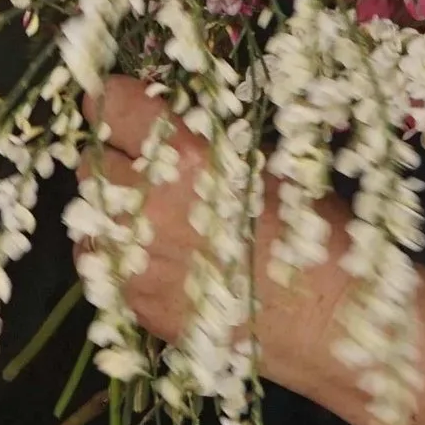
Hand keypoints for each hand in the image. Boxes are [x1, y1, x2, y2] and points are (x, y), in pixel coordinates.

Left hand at [84, 73, 424, 424]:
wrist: (332, 322)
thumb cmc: (313, 232)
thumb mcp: (262, 163)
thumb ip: (203, 143)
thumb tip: (168, 123)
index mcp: (181, 157)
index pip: (110, 106)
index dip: (115, 103)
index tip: (124, 107)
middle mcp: (146, 207)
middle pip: (93, 169)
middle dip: (117, 164)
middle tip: (147, 169)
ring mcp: (136, 264)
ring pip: (92, 224)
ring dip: (115, 216)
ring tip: (150, 220)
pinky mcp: (139, 308)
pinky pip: (109, 273)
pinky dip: (125, 262)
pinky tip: (162, 264)